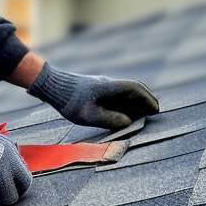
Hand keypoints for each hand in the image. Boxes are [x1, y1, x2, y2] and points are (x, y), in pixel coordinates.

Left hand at [28, 62, 158, 129]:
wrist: (50, 85)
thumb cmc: (68, 101)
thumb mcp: (88, 115)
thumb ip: (109, 119)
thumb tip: (128, 122)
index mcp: (109, 87)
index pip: (135, 88)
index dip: (147, 99)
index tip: (156, 109)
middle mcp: (107, 83)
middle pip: (133, 88)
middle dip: (145, 99)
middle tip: (154, 112)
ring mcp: (101, 85)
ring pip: (124, 91)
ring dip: (135, 101)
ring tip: (143, 114)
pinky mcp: (95, 89)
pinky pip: (115, 94)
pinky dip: (124, 102)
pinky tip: (124, 112)